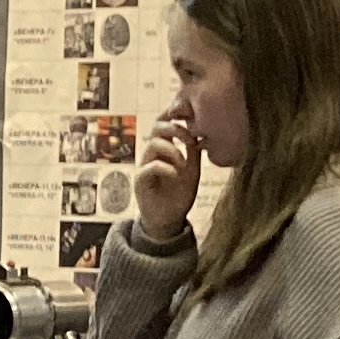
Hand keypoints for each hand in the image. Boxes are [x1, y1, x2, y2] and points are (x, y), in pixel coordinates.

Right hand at [133, 107, 200, 241]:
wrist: (169, 220)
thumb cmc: (180, 194)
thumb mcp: (192, 171)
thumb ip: (193, 153)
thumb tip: (198, 133)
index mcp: (165, 149)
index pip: (165, 124)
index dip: (175, 118)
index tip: (192, 121)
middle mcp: (153, 154)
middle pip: (156, 128)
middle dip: (174, 128)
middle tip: (189, 139)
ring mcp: (145, 166)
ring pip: (153, 144)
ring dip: (172, 150)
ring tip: (183, 164)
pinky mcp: (140, 180)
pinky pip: (150, 166)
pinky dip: (165, 167)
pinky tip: (176, 174)